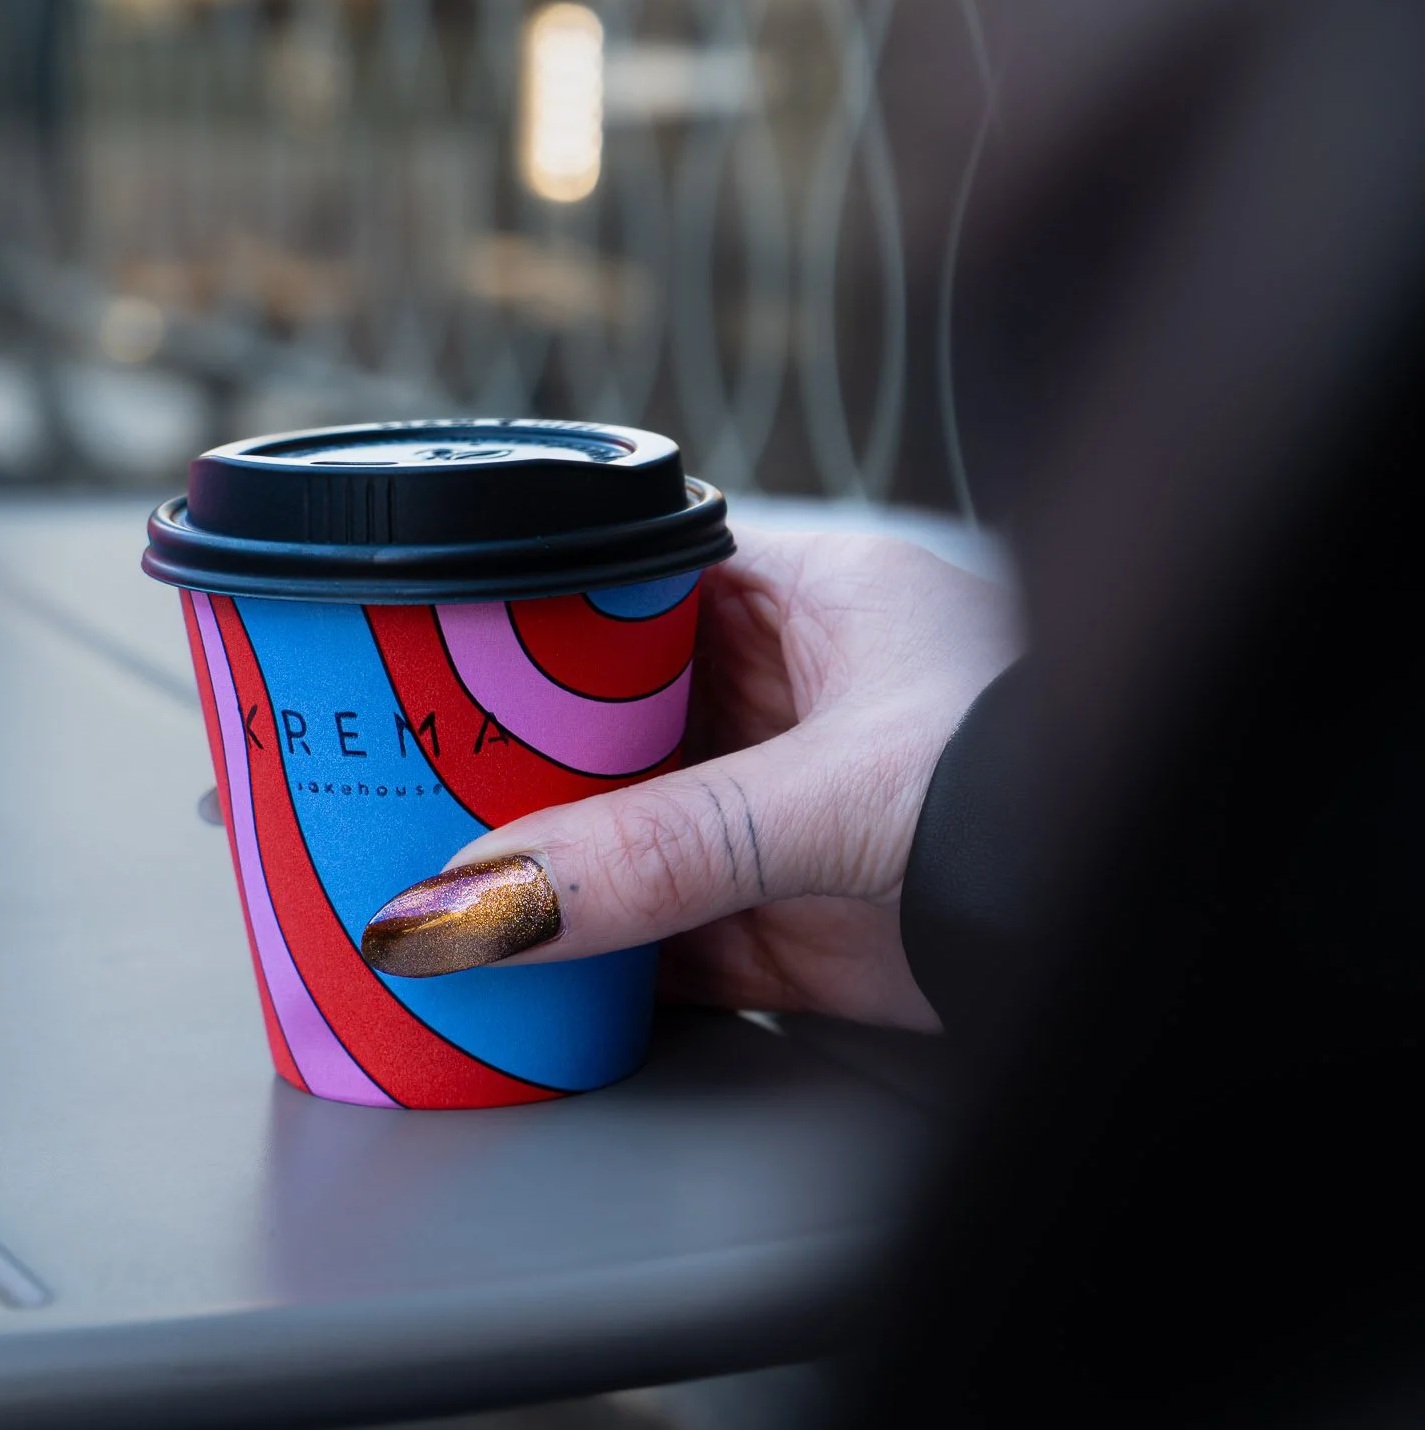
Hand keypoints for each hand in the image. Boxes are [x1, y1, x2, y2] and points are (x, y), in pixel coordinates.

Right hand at [360, 531, 1020, 1031]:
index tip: (415, 639)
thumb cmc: (1051, 792)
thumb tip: (478, 900)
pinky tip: (501, 958)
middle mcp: (784, 692)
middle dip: (499, 742)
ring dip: (528, 852)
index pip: (621, 574)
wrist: (1154, 950)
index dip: (517, 604)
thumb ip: (655, 849)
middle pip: (596, 708)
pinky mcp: (781, 917)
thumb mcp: (835, 797)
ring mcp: (777, 808)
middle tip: (380, 761)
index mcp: (809, 596)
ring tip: (404, 861)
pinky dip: (579, 950)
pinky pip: (647, 926)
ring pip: (613, 822)